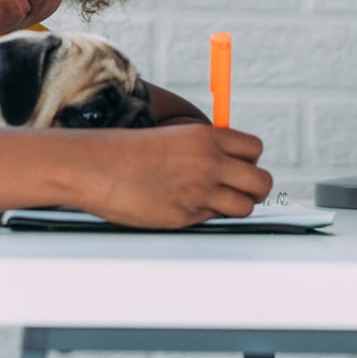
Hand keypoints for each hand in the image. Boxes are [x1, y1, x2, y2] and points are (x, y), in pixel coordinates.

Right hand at [75, 124, 272, 226]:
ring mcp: (199, 192)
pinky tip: (183, 206)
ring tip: (214, 202)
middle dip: (255, 188)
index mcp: (206, 137)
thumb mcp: (174, 137)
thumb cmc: (128, 152)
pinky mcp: (185, 216)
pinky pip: (212, 220)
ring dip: (235, 207)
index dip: (249, 161)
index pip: (254, 149)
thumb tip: (232, 164)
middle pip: (261, 181)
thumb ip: (205, 149)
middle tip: (239, 190)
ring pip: (244, 206)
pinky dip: (205, 216)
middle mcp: (208, 163)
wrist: (95, 167)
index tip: (238, 166)